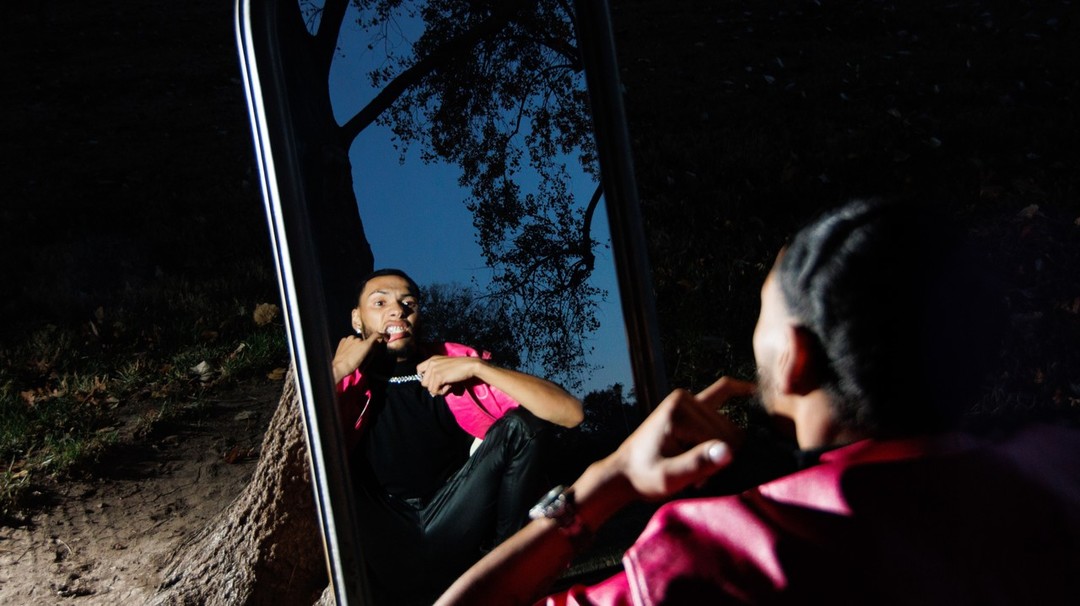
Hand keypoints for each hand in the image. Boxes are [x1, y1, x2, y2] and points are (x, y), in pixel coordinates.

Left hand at [332, 332, 384, 382]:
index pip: (375, 335)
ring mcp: (350, 338)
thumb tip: (373, 346)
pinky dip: (349, 344)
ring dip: (355, 344)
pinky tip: (347, 351)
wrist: (340, 366)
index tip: (380, 336)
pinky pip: (348, 340)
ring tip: (352, 353)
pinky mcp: (343, 340)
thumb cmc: (353, 365)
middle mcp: (358, 339)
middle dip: (363, 345)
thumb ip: (370, 350)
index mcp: (366, 344)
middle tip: (360, 353)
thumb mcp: (365, 359)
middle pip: (363, 340)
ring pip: (355, 340)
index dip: (379, 335)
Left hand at [416, 355, 480, 395]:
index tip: (433, 381)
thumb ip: (436, 373)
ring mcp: (434, 369)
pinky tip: (450, 385)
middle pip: (423, 382)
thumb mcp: (445, 366)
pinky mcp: (438, 376)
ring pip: (429, 388)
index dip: (425, 377)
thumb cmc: (460, 368)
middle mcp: (431, 363)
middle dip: (433, 386)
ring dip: (439, 389)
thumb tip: (431, 390)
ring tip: (448, 384)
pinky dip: (443, 391)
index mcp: (432, 359)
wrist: (470, 365)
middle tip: (445, 383)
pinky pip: (435, 390)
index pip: (418, 369)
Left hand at [605, 377, 753, 500]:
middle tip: (692, 474)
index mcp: (679, 412)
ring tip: (692, 464)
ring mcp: (689, 399)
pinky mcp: (691, 402)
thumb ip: (698, 464)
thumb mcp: (670, 478)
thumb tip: (729, 451)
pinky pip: (722, 392)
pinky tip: (755, 391)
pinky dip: (739, 392)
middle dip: (716, 458)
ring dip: (716, 451)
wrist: (625, 472)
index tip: (692, 481)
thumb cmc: (645, 477)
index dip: (713, 466)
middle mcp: (685, 398)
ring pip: (729, 427)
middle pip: (728, 432)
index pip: (722, 442)